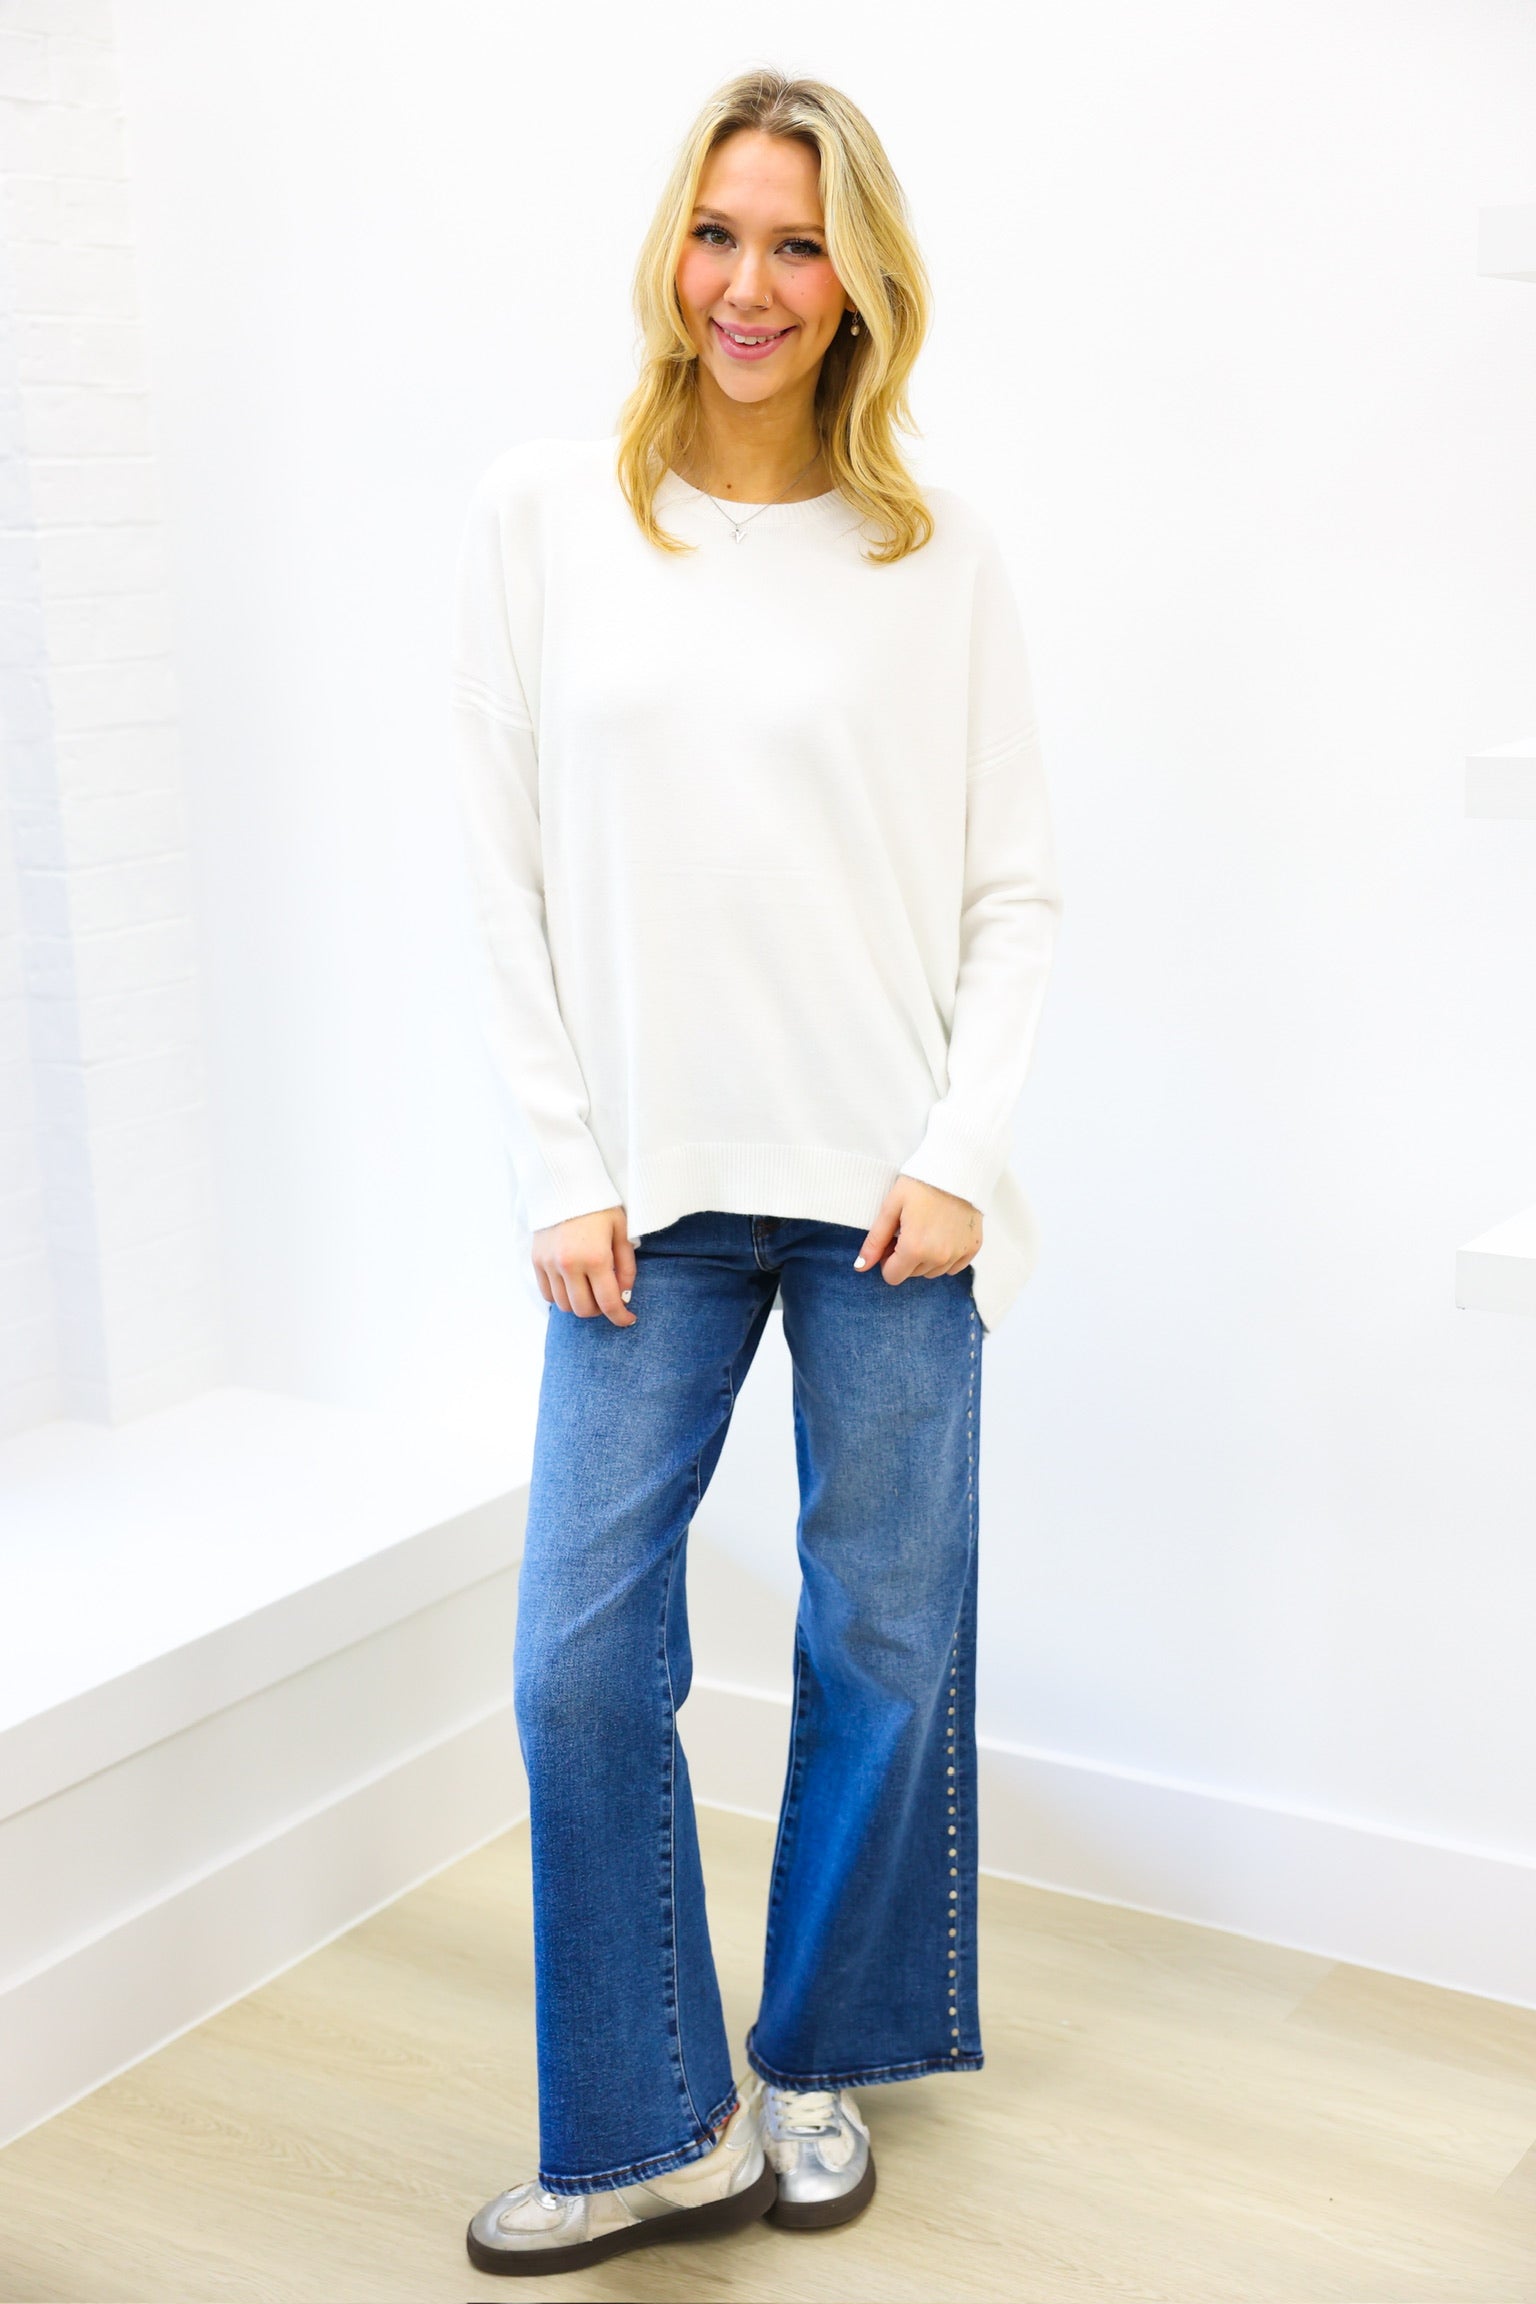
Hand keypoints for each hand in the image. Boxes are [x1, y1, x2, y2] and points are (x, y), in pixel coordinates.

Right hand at [533, 1206, 636, 1324]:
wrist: (565, 1185)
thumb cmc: (599, 1207)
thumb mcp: (621, 1232)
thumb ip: (626, 1266)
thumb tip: (624, 1294)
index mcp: (595, 1257)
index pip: (608, 1303)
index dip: (620, 1317)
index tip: (628, 1319)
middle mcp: (569, 1265)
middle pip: (583, 1310)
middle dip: (600, 1311)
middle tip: (608, 1299)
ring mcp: (549, 1264)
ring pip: (564, 1305)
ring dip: (579, 1304)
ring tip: (590, 1290)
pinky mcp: (536, 1261)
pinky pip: (547, 1294)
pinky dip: (561, 1296)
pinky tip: (573, 1285)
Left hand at [855, 1177, 981, 1283]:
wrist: (957, 1168)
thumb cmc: (920, 1184)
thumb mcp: (891, 1207)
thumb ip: (875, 1241)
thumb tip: (860, 1267)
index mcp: (915, 1248)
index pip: (892, 1277)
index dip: (887, 1260)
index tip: (892, 1240)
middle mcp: (939, 1257)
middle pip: (912, 1274)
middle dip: (906, 1258)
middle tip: (909, 1230)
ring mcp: (958, 1254)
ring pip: (932, 1272)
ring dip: (926, 1258)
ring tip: (926, 1229)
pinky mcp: (973, 1248)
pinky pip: (953, 1267)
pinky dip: (946, 1256)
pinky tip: (943, 1234)